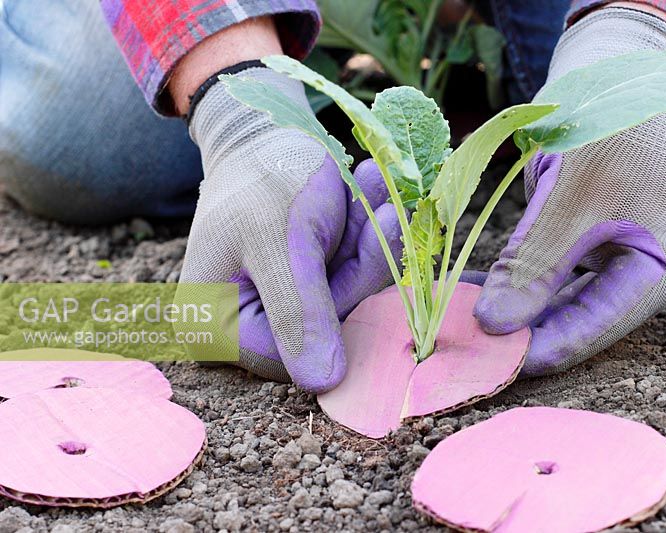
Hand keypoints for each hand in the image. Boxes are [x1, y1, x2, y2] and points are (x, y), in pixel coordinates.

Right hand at [180, 67, 400, 391]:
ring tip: (373, 186)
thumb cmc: (263, 178)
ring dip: (368, 242)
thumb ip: (299, 311)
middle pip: (326, 329)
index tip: (378, 243)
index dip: (343, 310)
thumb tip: (325, 385)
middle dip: (361, 265)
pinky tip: (367, 189)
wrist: (267, 135)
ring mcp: (278, 306)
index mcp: (218, 326)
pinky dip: (365, 236)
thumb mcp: (281, 241)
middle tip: (386, 208)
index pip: (295, 356)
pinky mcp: (306, 287)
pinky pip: (349, 277)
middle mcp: (243, 326)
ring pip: (346, 300)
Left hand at [473, 8, 665, 375]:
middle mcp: (660, 265)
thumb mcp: (565, 198)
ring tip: (467, 325)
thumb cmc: (603, 125)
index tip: (504, 366)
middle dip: (532, 329)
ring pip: (570, 297)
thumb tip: (494, 326)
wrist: (614, 72)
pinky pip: (561, 274)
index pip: (609, 318)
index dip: (555, 344)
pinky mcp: (603, 244)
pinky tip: (480, 292)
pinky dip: (523, 282)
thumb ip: (532, 265)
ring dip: (521, 308)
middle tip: (476, 352)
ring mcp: (632, 255)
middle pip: (590, 314)